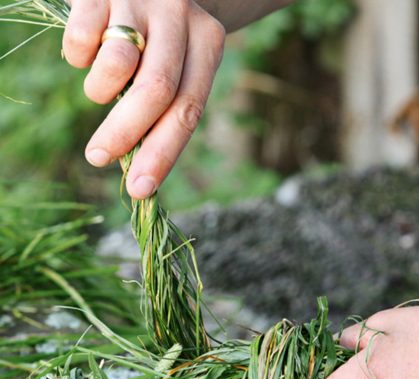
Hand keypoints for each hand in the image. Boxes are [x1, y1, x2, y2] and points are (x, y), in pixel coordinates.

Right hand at [63, 0, 224, 198]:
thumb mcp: (177, 69)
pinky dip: (77, 58)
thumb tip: (140, 176)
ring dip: (99, 92)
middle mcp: (180, 16)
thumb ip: (165, 111)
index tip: (139, 188)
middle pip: (156, 90)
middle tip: (98, 157)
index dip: (162, 154)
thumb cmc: (161, 43)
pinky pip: (81, 38)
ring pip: (117, 63)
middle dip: (124, 134)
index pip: (188, 110)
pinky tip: (87, 54)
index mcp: (208, 43)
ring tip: (100, 92)